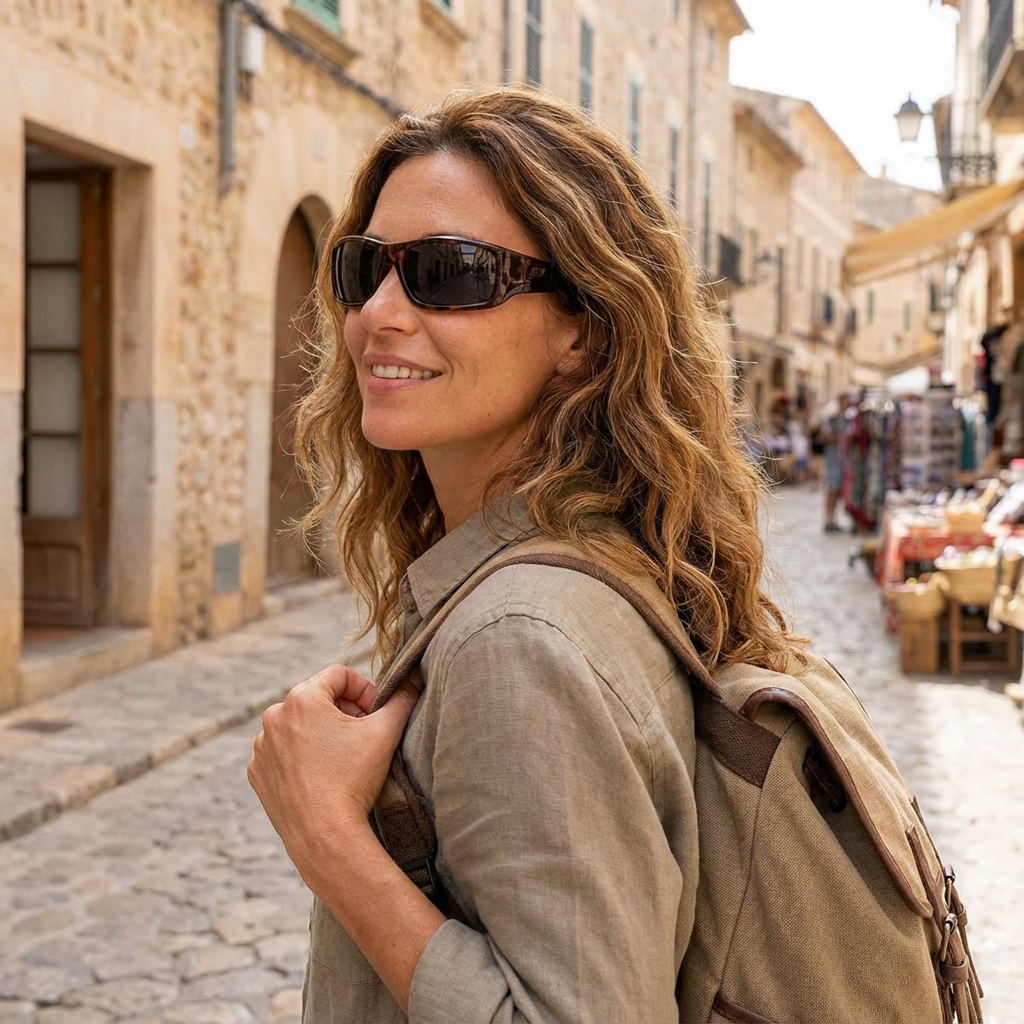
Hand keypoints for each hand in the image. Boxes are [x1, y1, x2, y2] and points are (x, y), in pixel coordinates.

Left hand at [247, 664, 421, 884]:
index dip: (364, 690)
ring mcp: (262, 746)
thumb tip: (414, 679)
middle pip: (317, 698)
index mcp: (302, 698)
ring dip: (321, 732)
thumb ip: (401, 699)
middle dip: (343, 711)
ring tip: (342, 757)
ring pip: (298, 724)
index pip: (339, 675)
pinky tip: (321, 774)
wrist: (325, 836)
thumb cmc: (354, 780)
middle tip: (363, 735)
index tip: (375, 713)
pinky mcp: (258, 772)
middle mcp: (273, 716)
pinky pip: (282, 751)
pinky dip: (301, 755)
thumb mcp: (385, 732)